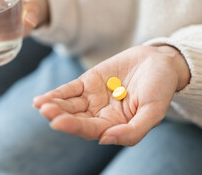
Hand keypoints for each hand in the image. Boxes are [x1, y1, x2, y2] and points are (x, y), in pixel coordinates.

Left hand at [33, 45, 190, 145]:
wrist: (160, 62)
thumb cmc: (160, 89)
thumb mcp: (154, 112)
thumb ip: (133, 131)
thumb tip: (105, 140)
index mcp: (115, 126)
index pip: (91, 130)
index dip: (74, 127)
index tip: (59, 122)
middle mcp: (101, 115)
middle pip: (76, 119)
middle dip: (60, 116)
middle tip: (47, 112)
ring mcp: (93, 98)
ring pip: (70, 105)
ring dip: (55, 105)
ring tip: (41, 105)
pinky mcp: (88, 82)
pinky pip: (70, 90)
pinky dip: (58, 93)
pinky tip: (43, 99)